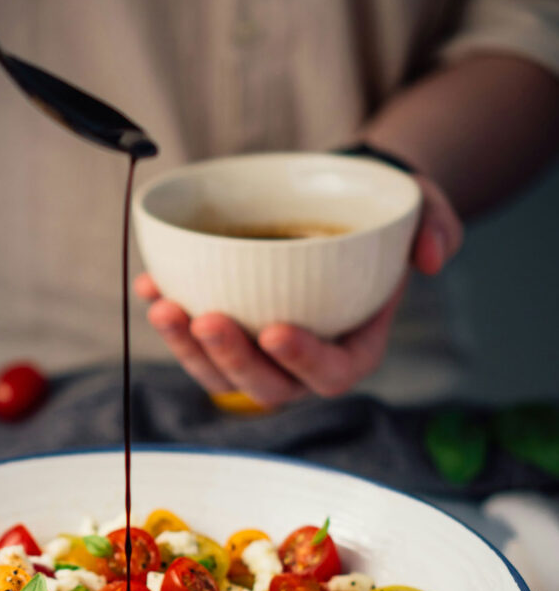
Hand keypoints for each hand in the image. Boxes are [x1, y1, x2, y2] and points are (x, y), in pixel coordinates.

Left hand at [135, 174, 462, 406]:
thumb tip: (433, 257)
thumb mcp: (421, 209)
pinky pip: (194, 343)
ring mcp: (260, 355)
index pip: (331, 374)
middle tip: (205, 318)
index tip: (277, 329)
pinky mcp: (228, 335)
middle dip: (231, 359)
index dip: (304, 361)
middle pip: (266, 386)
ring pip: (220, 374)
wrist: (335, 205)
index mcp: (353, 349)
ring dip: (187, 348)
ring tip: (163, 306)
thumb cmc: (376, 215)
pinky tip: (151, 286)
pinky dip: (170, 319)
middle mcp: (302, 365)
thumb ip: (438, 226)